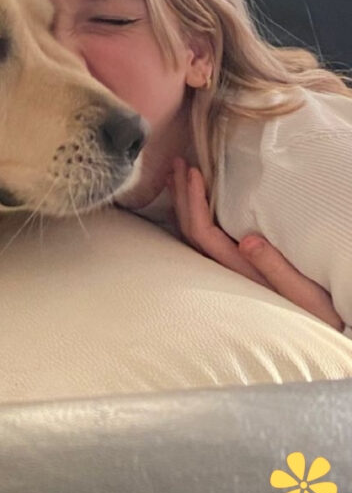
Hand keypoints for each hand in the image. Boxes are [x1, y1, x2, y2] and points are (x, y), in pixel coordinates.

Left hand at [169, 158, 343, 331]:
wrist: (317, 330)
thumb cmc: (314, 309)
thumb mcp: (301, 291)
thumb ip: (274, 267)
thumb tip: (248, 241)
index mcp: (237, 270)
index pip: (203, 231)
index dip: (194, 200)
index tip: (193, 172)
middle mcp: (223, 270)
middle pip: (190, 228)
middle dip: (181, 194)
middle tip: (176, 162)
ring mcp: (224, 269)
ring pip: (191, 232)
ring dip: (182, 201)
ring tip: (174, 174)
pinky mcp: (231, 266)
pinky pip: (202, 235)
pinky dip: (192, 213)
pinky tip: (190, 200)